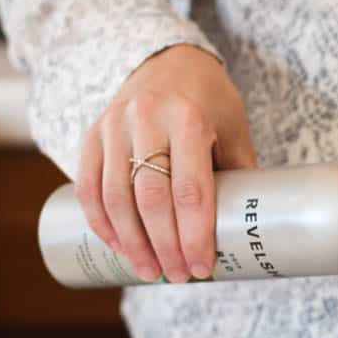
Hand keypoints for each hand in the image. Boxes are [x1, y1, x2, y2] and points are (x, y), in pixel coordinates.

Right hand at [76, 45, 256, 282]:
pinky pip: (88, 186)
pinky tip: (117, 247)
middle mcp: (146, 120)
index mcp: (188, 120)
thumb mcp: (234, 132)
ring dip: (131, 242)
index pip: (190, 191)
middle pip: (151, 199)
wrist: (169, 60)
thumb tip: (248, 235)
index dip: (195, 235)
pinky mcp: (92, 135)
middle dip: (164, 246)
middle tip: (179, 277)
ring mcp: (114, 127)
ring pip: (115, 197)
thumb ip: (238, 177)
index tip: (203, 267)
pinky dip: (101, 222)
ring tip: (150, 272)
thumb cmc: (210, 103)